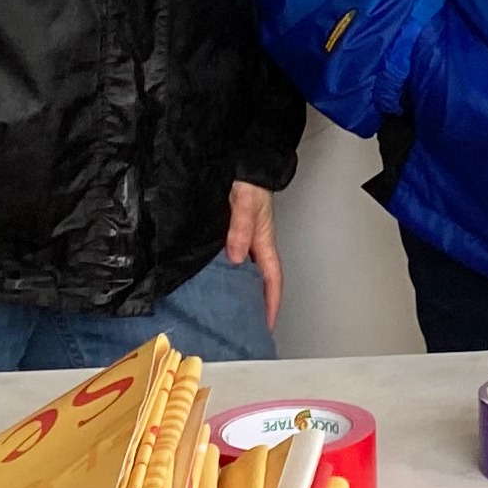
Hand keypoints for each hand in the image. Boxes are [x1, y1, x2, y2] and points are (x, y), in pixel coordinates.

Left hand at [228, 181, 282, 327]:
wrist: (244, 161)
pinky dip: (227, 274)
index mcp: (264, 240)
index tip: (266, 324)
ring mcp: (243, 238)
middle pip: (260, 280)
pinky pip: (232, 260)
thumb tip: (235, 256)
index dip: (271, 303)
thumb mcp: (245, 203)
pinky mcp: (232, 232)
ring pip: (245, 271)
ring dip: (241, 290)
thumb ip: (240, 228)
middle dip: (257, 304)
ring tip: (229, 310)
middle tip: (247, 325)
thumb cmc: (250, 180)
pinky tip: (215, 280)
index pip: (272, 279)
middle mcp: (255, 243)